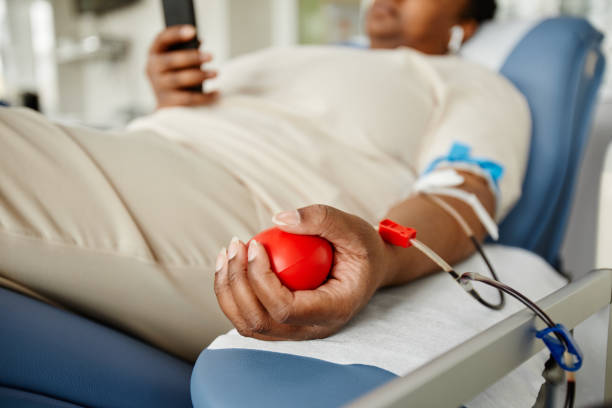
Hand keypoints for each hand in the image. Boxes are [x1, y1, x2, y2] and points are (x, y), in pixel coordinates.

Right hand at [146, 25, 218, 108]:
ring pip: (180, 79)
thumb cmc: (175, 75)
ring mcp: (158, 87)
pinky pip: (188, 99)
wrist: (167, 103)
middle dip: (193, 57)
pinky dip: (204, 96)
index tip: (193, 30)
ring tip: (215, 73)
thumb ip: (185, 49)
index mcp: (154, 53)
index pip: (162, 39)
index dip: (176, 34)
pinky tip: (216, 93)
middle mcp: (152, 69)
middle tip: (211, 56)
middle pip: (172, 61)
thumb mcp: (177, 60)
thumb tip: (199, 41)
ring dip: (200, 75)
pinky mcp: (167, 103)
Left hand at [213, 205, 391, 339]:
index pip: (285, 309)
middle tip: (235, 245)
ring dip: (228, 290)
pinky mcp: (282, 324)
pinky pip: (248, 317)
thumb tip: (279, 220)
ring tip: (227, 253)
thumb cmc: (362, 248)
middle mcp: (312, 329)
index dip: (261, 279)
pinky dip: (232, 293)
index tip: (255, 245)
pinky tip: (231, 263)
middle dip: (237, 283)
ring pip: (248, 325)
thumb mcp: (353, 227)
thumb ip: (321, 218)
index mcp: (333, 310)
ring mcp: (296, 331)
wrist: (368, 268)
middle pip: (260, 321)